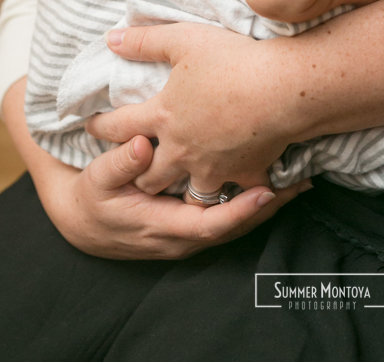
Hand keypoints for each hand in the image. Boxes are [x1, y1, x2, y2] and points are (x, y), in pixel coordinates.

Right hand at [2, 77, 307, 260]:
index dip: (240, 210)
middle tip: (300, 183)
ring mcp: (188, 235)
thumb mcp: (96, 180)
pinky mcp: (192, 225)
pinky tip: (274, 184)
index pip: (209, 224)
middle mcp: (180, 238)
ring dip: (266, 205)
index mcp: (160, 226)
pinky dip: (252, 203)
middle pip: (233, 227)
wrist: (83, 223)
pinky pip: (228, 217)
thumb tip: (142, 146)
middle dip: (267, 208)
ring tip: (298, 181)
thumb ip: (119, 163)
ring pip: (235, 224)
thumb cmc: (93, 198)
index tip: (267, 191)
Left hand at [87, 22, 298, 194]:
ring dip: (184, 193)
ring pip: (189, 195)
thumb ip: (145, 41)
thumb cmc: (232, 59)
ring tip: (183, 191)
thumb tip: (110, 38)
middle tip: (135, 172)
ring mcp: (214, 166)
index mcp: (164, 115)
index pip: (120, 126)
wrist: (281, 88)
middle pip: (149, 175)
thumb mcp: (184, 39)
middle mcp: (182, 149)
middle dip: (139, 176)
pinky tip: (245, 195)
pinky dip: (241, 196)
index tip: (90, 127)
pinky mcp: (246, 173)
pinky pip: (239, 195)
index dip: (101, 126)